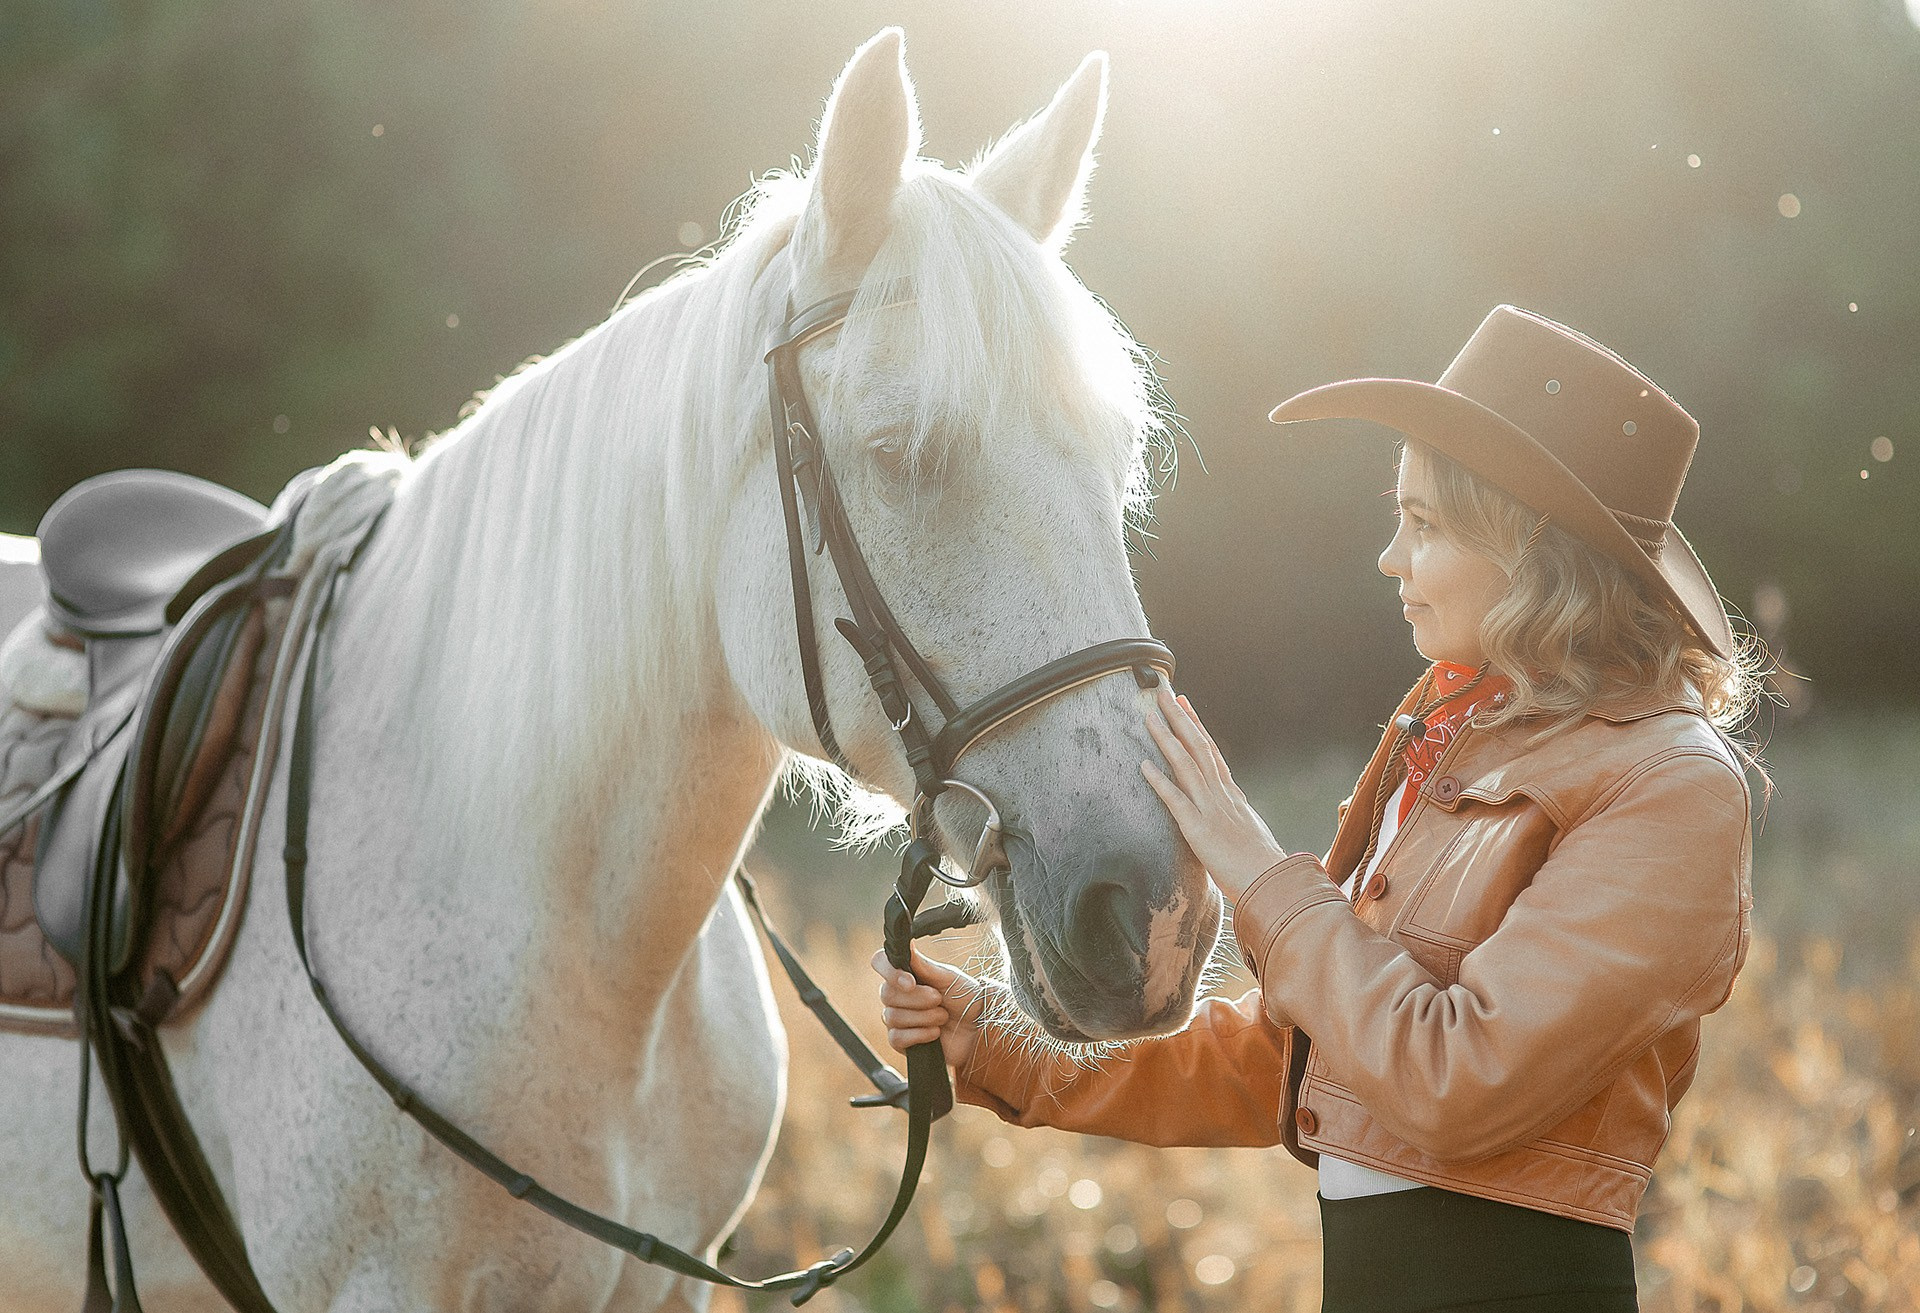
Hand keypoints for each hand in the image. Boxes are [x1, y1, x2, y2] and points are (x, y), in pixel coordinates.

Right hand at [870, 945, 985, 1071]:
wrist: (979, 1027)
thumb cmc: (965, 998)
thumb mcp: (947, 977)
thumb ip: (922, 964)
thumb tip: (906, 942)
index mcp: (907, 974)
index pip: (880, 963)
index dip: (890, 972)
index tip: (911, 982)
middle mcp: (898, 995)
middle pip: (886, 994)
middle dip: (918, 999)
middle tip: (939, 999)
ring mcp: (898, 1018)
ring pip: (892, 1016)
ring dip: (924, 1017)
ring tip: (943, 1017)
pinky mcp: (901, 1042)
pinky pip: (896, 1038)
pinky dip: (919, 1034)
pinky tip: (935, 1033)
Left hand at [1140, 683, 1289, 902]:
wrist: (1276, 886)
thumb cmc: (1263, 868)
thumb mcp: (1249, 833)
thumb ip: (1236, 818)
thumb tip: (1232, 811)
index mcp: (1232, 796)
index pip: (1211, 752)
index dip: (1195, 725)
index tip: (1183, 702)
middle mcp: (1222, 796)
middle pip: (1199, 748)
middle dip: (1179, 718)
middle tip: (1162, 693)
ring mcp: (1211, 811)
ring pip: (1186, 766)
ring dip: (1166, 740)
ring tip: (1148, 718)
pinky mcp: (1200, 831)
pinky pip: (1176, 801)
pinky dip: (1159, 781)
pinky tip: (1143, 765)